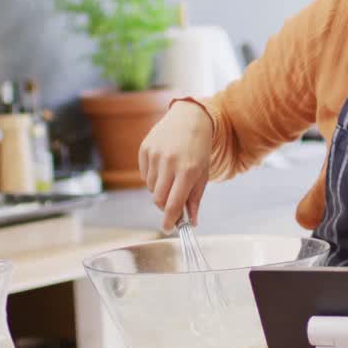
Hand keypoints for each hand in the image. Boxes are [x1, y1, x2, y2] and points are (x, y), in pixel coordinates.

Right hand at [138, 101, 213, 232]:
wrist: (189, 118)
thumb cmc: (199, 150)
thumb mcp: (203, 174)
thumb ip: (195, 199)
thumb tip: (192, 222)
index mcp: (187, 170)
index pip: (173, 203)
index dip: (170, 220)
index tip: (168, 228)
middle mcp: (169, 162)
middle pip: (158, 199)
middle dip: (164, 206)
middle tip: (172, 204)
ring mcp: (155, 154)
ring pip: (150, 187)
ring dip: (159, 189)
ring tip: (171, 176)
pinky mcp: (145, 149)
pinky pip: (144, 174)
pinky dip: (152, 177)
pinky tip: (163, 166)